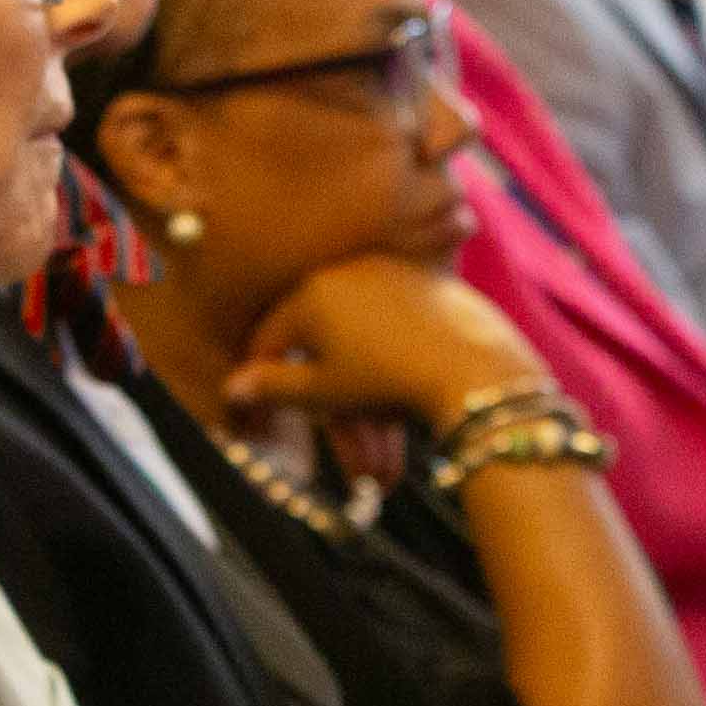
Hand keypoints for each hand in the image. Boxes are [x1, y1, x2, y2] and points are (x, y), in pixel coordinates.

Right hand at [219, 257, 547, 434]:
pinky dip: (384, 352)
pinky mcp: (424, 278)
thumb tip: (234, 388)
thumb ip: (274, 387)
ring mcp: (386, 269)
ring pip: (353, 327)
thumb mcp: (324, 392)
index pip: (268, 339)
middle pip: (314, 335)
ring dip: (354, 380)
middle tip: (325, 432)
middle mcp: (344, 269)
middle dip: (320, 394)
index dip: (259, 383)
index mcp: (309, 293)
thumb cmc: (389, 381)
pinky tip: (396, 386)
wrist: (472, 367)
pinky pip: (388, 317)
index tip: (258, 419)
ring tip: (373, 436)